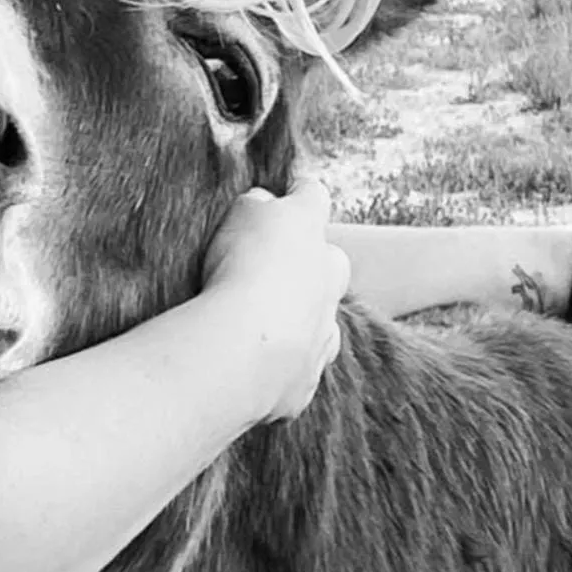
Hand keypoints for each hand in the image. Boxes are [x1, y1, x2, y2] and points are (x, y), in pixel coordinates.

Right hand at [201, 179, 348, 423]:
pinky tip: (249, 365)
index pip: (312, 195)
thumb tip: (264, 204)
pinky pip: (298, 368)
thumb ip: (255, 206)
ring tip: (260, 324)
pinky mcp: (305, 380)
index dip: (298, 191)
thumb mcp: (239, 214)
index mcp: (308, 231)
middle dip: (311, 263)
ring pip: (322, 322)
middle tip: (273, 267)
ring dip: (299, 319)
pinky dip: (280, 366)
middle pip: (332, 262)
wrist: (243, 347)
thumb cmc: (238, 269)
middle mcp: (327, 279)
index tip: (287, 191)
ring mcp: (322, 332)